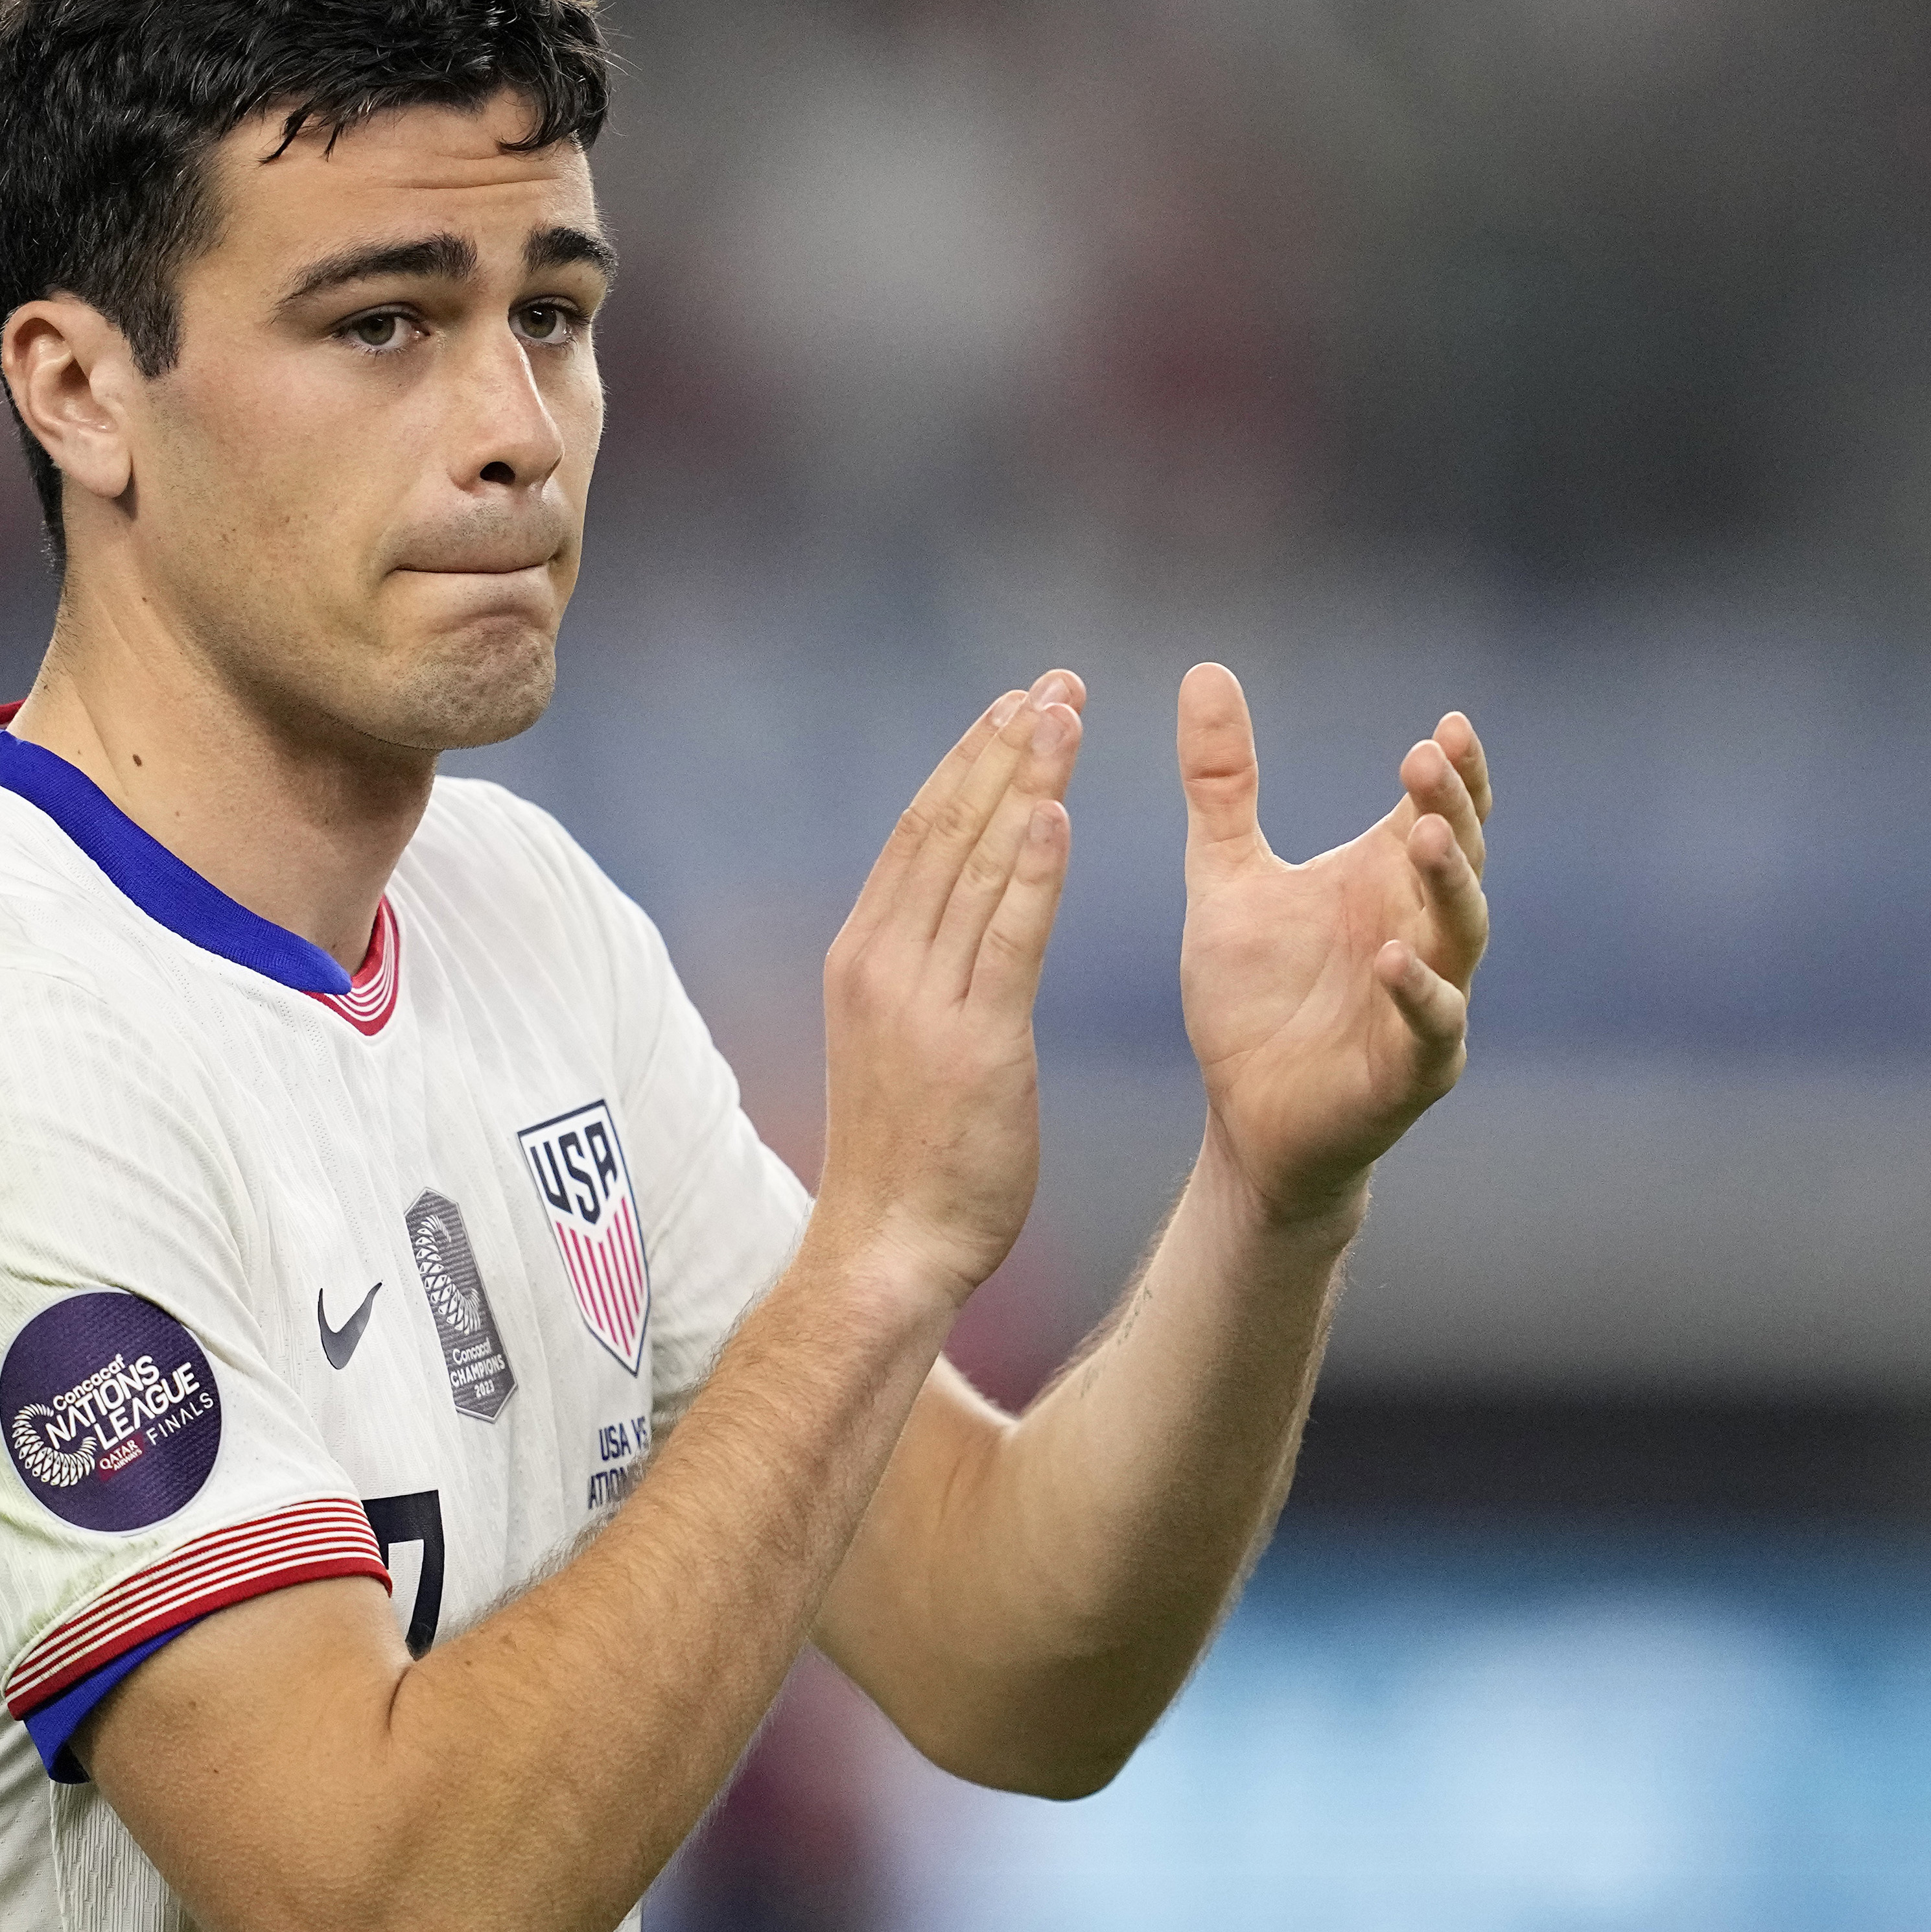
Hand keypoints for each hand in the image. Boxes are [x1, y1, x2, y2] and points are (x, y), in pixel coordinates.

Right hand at [809, 671, 1081, 1309]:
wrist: (888, 1248)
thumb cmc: (903, 1155)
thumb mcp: (898, 1039)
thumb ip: (924, 971)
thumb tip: (952, 917)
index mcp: (862, 956)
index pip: (916, 833)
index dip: (966, 761)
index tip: (1012, 704)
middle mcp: (883, 963)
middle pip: (945, 827)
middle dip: (1002, 747)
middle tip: (1054, 683)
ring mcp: (923, 1000)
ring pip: (978, 865)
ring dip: (1026, 781)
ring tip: (1067, 714)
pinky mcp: (975, 1043)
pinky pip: (1007, 939)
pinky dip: (1032, 870)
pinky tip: (1059, 812)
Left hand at [1175, 662, 1489, 1227]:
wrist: (1247, 1116)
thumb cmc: (1254, 999)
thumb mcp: (1226, 877)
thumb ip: (1222, 785)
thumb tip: (1206, 671)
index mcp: (1385, 880)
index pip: (1440, 810)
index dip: (1454, 771)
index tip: (1447, 724)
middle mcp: (1419, 929)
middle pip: (1461, 857)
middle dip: (1453, 807)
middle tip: (1430, 760)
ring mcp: (1427, 999)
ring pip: (1461, 932)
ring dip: (1452, 884)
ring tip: (1430, 836)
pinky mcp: (1413, 1067)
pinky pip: (1432, 1025)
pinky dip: (1418, 991)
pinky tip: (1390, 958)